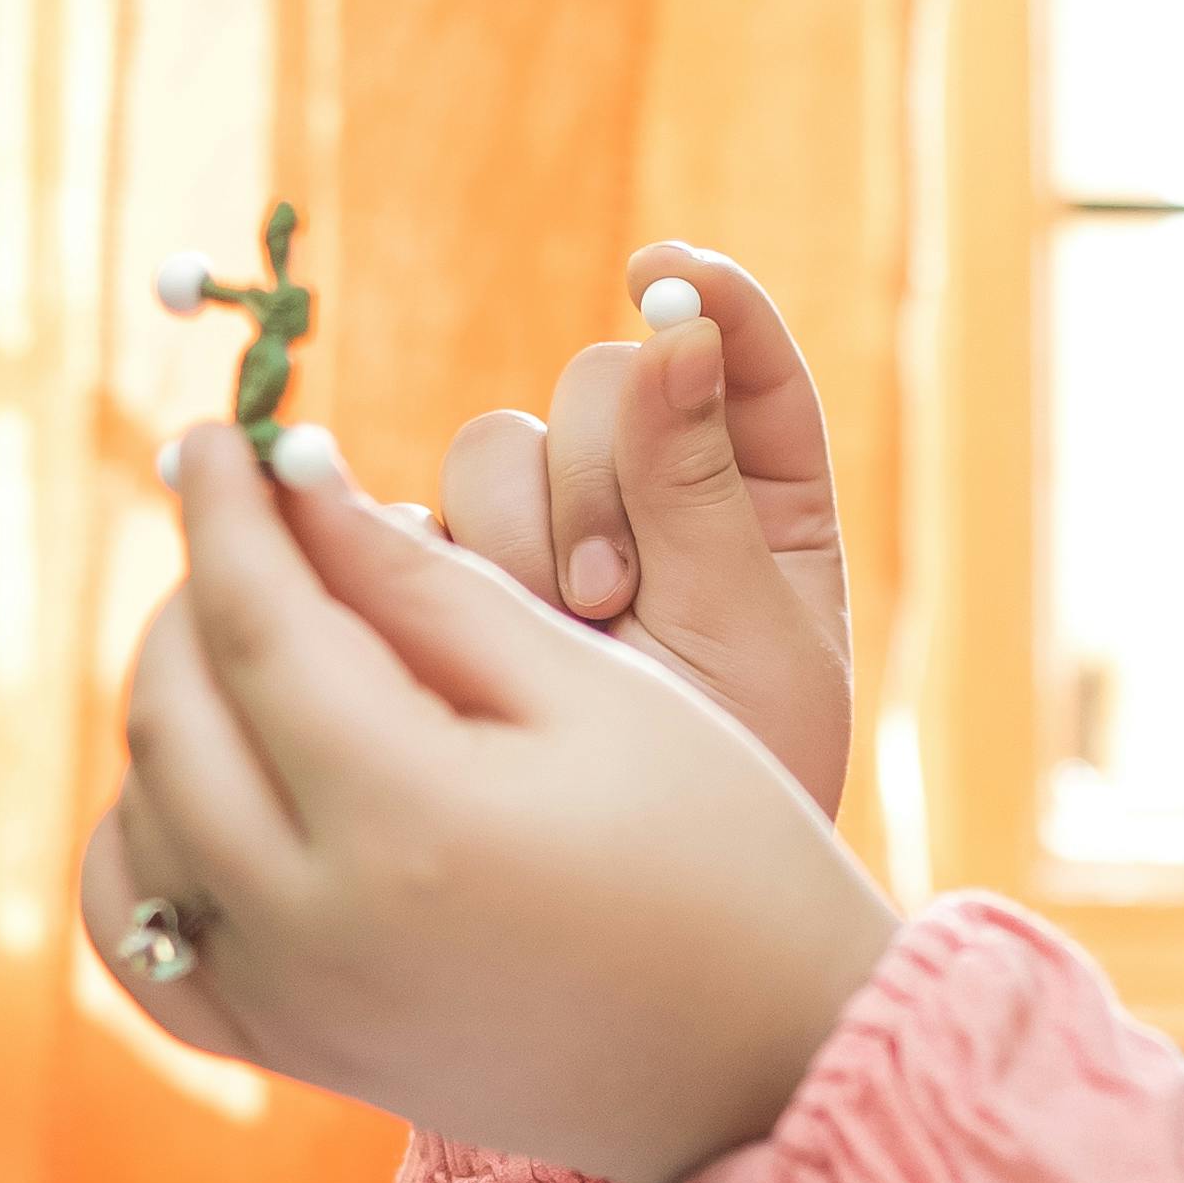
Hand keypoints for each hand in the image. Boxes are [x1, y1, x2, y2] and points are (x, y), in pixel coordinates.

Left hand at [80, 419, 906, 1182]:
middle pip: (172, 717)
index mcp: (409, 823)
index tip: (218, 436)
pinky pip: (138, 940)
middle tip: (254, 532)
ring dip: (175, 708)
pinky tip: (222, 780)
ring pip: (140, 816)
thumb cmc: (718, 853)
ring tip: (262, 646)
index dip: (226, 513)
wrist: (760, 1068)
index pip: (254, 626)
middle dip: (194, 595)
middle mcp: (317, 929)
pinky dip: (150, 840)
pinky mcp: (291, 1054)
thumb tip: (292, 477)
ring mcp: (290, 1007)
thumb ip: (426, 582)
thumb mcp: (594, 688)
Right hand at [430, 246, 852, 809]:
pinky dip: (442, 570)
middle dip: (595, 477)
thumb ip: (705, 492)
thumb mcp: (749, 638)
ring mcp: (545, 531)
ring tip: (560, 644)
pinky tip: (477, 643)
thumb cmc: (737, 778)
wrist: (637, 907)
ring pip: (495, 450)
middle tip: (608, 596)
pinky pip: (421, 522)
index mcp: (763, 491)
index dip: (704, 300)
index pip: (736, 356)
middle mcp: (648, 492)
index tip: (664, 276)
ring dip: (520, 536)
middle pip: (592, 388)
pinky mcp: (455, 579)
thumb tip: (677, 328)